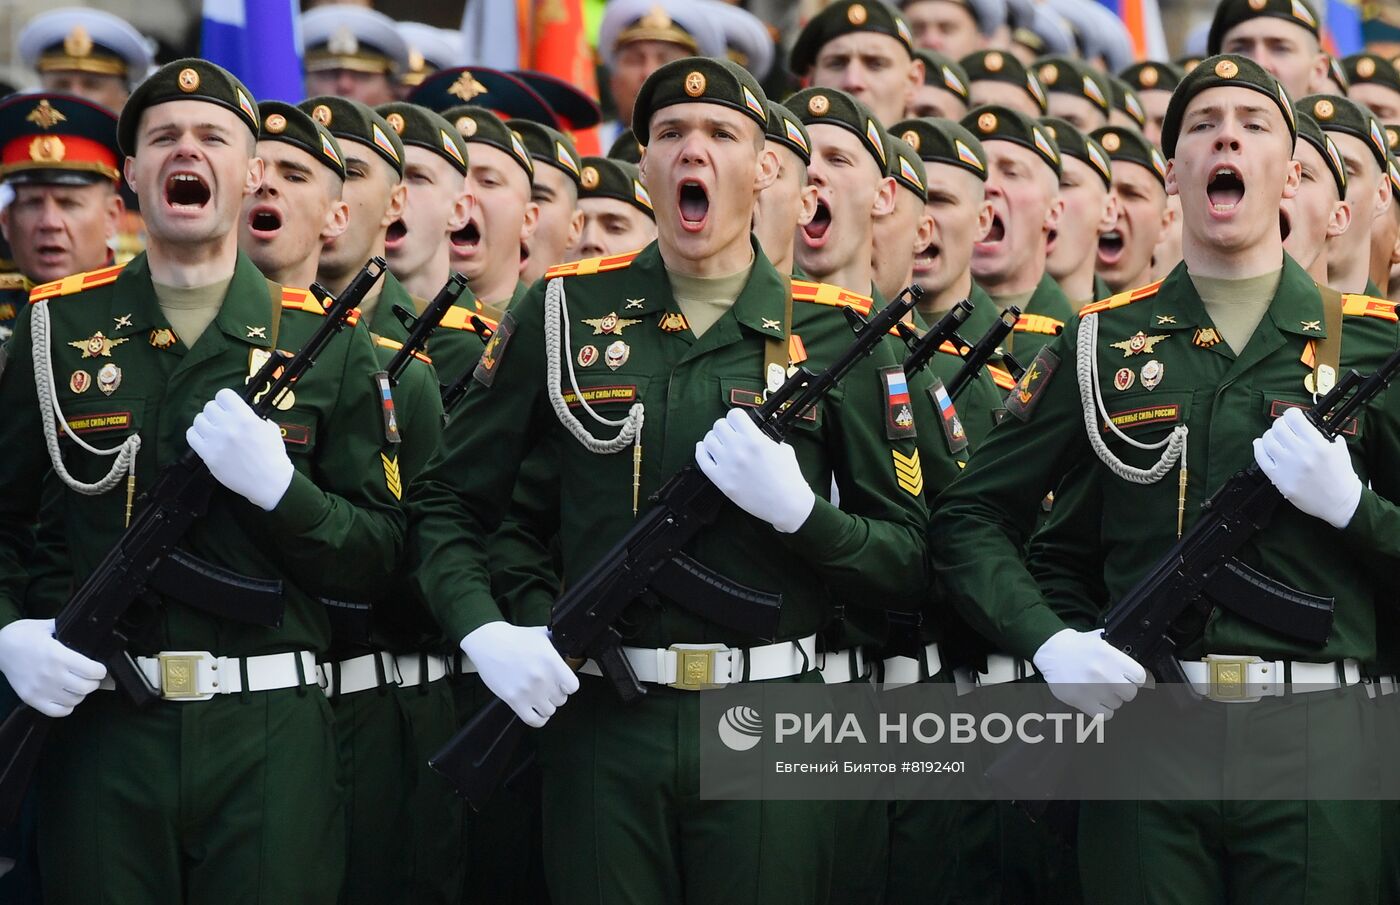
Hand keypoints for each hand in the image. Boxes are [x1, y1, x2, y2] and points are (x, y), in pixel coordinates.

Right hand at [0, 619, 106, 716]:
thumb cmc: (22, 635)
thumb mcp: (47, 626)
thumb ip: (68, 631)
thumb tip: (86, 632)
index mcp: (58, 656)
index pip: (92, 671)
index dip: (100, 670)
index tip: (99, 668)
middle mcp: (51, 675)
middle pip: (86, 687)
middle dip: (93, 682)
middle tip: (90, 677)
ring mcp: (40, 690)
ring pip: (74, 700)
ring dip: (80, 694)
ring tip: (77, 685)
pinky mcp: (31, 699)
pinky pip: (58, 712)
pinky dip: (67, 706)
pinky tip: (66, 697)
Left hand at [187, 388, 294, 511]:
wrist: (269, 482)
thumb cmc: (273, 456)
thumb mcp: (269, 429)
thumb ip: (253, 418)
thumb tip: (240, 411)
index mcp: (245, 418)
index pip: (223, 395)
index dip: (226, 400)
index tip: (229, 408)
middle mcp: (229, 427)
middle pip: (209, 406)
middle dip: (216, 413)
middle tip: (222, 422)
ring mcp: (216, 441)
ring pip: (198, 420)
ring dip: (206, 423)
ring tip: (213, 431)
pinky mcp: (208, 456)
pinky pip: (191, 436)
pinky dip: (197, 435)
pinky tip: (206, 440)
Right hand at [461, 622, 578, 727]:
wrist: (489, 643)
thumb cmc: (515, 638)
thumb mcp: (543, 636)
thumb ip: (558, 648)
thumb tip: (569, 653)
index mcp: (551, 661)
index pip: (573, 686)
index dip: (568, 685)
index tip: (563, 683)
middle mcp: (542, 678)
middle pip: (561, 700)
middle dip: (555, 694)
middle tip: (547, 687)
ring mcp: (528, 691)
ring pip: (549, 711)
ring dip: (545, 705)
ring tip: (539, 696)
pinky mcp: (514, 700)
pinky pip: (534, 720)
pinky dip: (538, 718)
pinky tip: (536, 710)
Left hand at [695, 408, 815, 533]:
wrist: (787, 504)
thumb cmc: (788, 477)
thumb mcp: (783, 448)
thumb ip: (767, 437)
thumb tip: (757, 430)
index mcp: (755, 440)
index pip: (734, 414)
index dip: (737, 418)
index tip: (740, 423)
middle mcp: (739, 450)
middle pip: (719, 425)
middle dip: (726, 427)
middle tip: (731, 435)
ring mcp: (727, 466)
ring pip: (708, 440)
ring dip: (714, 439)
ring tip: (721, 444)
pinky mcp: (721, 481)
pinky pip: (702, 461)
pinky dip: (701, 451)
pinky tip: (705, 449)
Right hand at [1032, 628, 1146, 718]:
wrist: (1052, 653)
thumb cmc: (1076, 647)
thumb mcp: (1100, 641)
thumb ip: (1119, 654)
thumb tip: (1138, 668)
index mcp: (1110, 656)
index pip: (1140, 677)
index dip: (1135, 678)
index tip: (1130, 678)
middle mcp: (1103, 673)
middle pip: (1130, 693)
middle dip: (1124, 690)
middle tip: (1114, 684)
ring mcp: (1092, 689)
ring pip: (1116, 704)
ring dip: (1111, 699)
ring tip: (1099, 689)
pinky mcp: (1081, 701)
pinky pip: (1104, 715)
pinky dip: (1102, 710)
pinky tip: (1096, 700)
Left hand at [1254, 406, 1362, 528]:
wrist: (1339, 502)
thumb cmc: (1340, 476)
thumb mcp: (1339, 450)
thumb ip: (1324, 435)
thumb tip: (1308, 423)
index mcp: (1318, 445)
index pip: (1295, 419)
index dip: (1291, 414)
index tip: (1293, 416)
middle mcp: (1301, 454)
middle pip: (1279, 428)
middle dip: (1280, 424)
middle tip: (1284, 427)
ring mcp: (1288, 467)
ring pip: (1267, 441)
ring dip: (1269, 435)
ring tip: (1274, 437)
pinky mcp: (1278, 479)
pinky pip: (1261, 459)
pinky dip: (1258, 448)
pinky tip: (1260, 444)